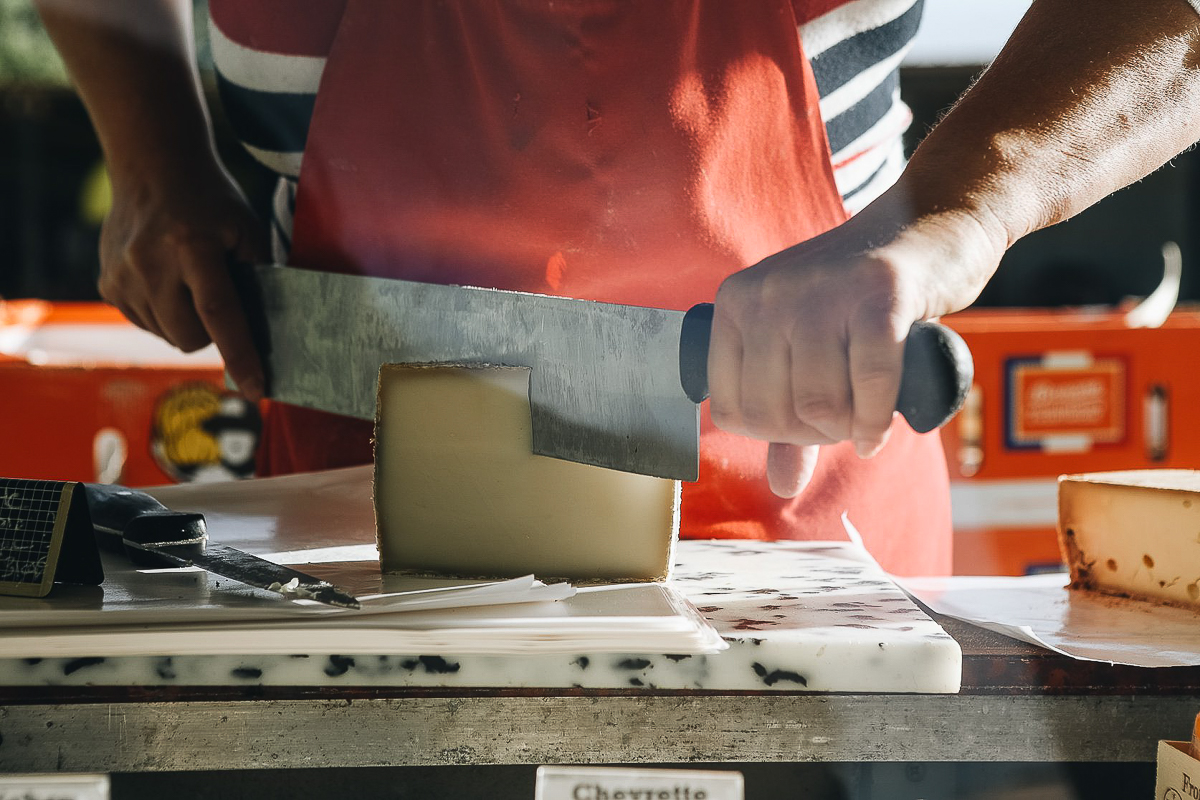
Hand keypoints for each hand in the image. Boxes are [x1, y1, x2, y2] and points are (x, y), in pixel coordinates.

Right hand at [98, 159, 268, 399]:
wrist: (153, 165)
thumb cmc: (211, 201)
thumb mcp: (246, 230)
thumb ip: (258, 277)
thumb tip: (269, 332)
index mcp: (191, 246)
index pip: (220, 314)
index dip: (241, 355)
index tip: (257, 389)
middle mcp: (149, 264)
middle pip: (190, 337)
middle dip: (212, 333)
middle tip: (219, 297)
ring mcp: (122, 276)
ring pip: (167, 336)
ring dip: (187, 323)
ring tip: (190, 281)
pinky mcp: (107, 284)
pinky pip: (146, 324)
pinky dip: (164, 315)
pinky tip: (168, 280)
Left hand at [707, 186, 1001, 497]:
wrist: (931, 224)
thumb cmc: (864, 297)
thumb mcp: (812, 350)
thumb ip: (792, 418)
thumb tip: (781, 487)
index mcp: (736, 304)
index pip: (731, 410)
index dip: (775, 431)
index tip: (810, 418)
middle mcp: (767, 293)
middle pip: (775, 414)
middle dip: (816, 432)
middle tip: (847, 413)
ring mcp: (820, 291)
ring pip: (820, 405)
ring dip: (850, 425)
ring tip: (867, 407)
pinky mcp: (878, 295)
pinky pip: (869, 385)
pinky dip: (878, 419)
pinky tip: (884, 425)